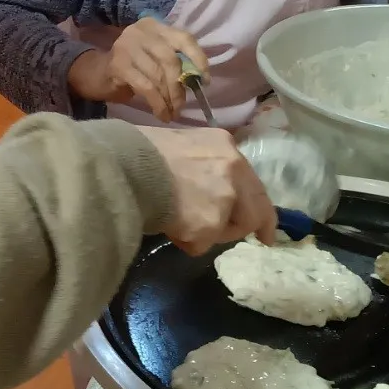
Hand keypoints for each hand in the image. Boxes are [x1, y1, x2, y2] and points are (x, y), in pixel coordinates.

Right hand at [67, 18, 207, 122]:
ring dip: (168, 98)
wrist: (97, 74)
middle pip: (170, 59)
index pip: (184, 38)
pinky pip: (145, 87)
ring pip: (157, 75)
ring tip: (172, 113)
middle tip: (181, 106)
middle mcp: (140, 31)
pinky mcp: (118, 64)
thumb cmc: (134, 67)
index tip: (204, 81)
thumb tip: (197, 81)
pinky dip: (157, 103)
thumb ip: (174, 62)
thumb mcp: (154, 58)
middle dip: (179, 86)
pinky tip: (161, 114)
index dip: (198, 59)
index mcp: (154, 26)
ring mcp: (126, 46)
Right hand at [140, 126, 276, 255]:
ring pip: (228, 228)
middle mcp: (233, 167)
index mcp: (224, 145)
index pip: (251, 180)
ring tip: (178, 222)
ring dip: (208, 232)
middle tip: (260, 239)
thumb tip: (207, 190)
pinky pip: (202, 243)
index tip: (265, 223)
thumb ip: (203, 164)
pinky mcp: (210, 223)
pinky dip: (187, 241)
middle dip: (254, 226)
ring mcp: (225, 196)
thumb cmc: (139, 153)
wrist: (123, 166)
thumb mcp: (181, 146)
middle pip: (255, 208)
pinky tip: (168, 227)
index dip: (258, 203)